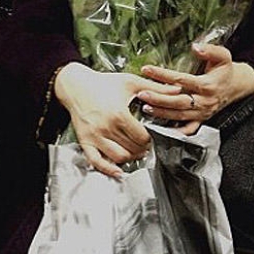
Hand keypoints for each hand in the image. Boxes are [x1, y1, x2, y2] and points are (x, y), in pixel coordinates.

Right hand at [54, 63, 181, 178]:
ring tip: (136, 151)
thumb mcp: (131, 82)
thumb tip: (177, 90)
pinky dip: (108, 169)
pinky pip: (96, 161)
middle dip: (143, 148)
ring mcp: (94, 136)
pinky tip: (118, 171)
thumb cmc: (103, 83)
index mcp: (118, 114)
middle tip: (148, 144)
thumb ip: (155, 88)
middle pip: (132, 148)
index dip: (151, 138)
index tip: (153, 135)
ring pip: (118, 157)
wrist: (76, 85)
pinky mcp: (85, 141)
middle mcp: (106, 128)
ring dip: (131, 158)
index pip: (142, 137)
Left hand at [138, 43, 253, 126]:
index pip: (181, 80)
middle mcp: (204, 101)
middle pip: (178, 101)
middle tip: (142, 94)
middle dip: (159, 99)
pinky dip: (175, 130)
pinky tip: (161, 127)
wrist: (236, 86)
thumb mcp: (223, 56)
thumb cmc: (226, 71)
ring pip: (180, 115)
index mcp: (207, 85)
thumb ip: (210, 50)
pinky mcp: (201, 119)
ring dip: (162, 113)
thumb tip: (195, 47)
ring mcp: (202, 112)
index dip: (163, 75)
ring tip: (145, 107)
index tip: (147, 70)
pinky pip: (188, 128)